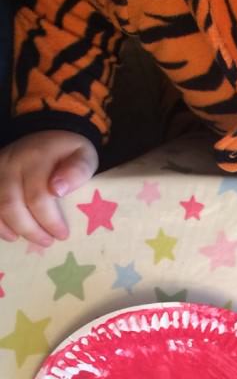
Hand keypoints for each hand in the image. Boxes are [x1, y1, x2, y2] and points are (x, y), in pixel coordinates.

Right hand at [0, 130, 96, 244]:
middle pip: (12, 204)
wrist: (47, 136)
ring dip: (13, 228)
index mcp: (37, 158)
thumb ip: (77, 170)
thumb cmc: (69, 152)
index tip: (63, 234)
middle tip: (48, 241)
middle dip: (31, 229)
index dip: (50, 220)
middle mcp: (11, 163)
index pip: (38, 195)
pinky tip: (11, 235)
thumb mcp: (84, 155)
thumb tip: (58, 190)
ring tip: (33, 240)